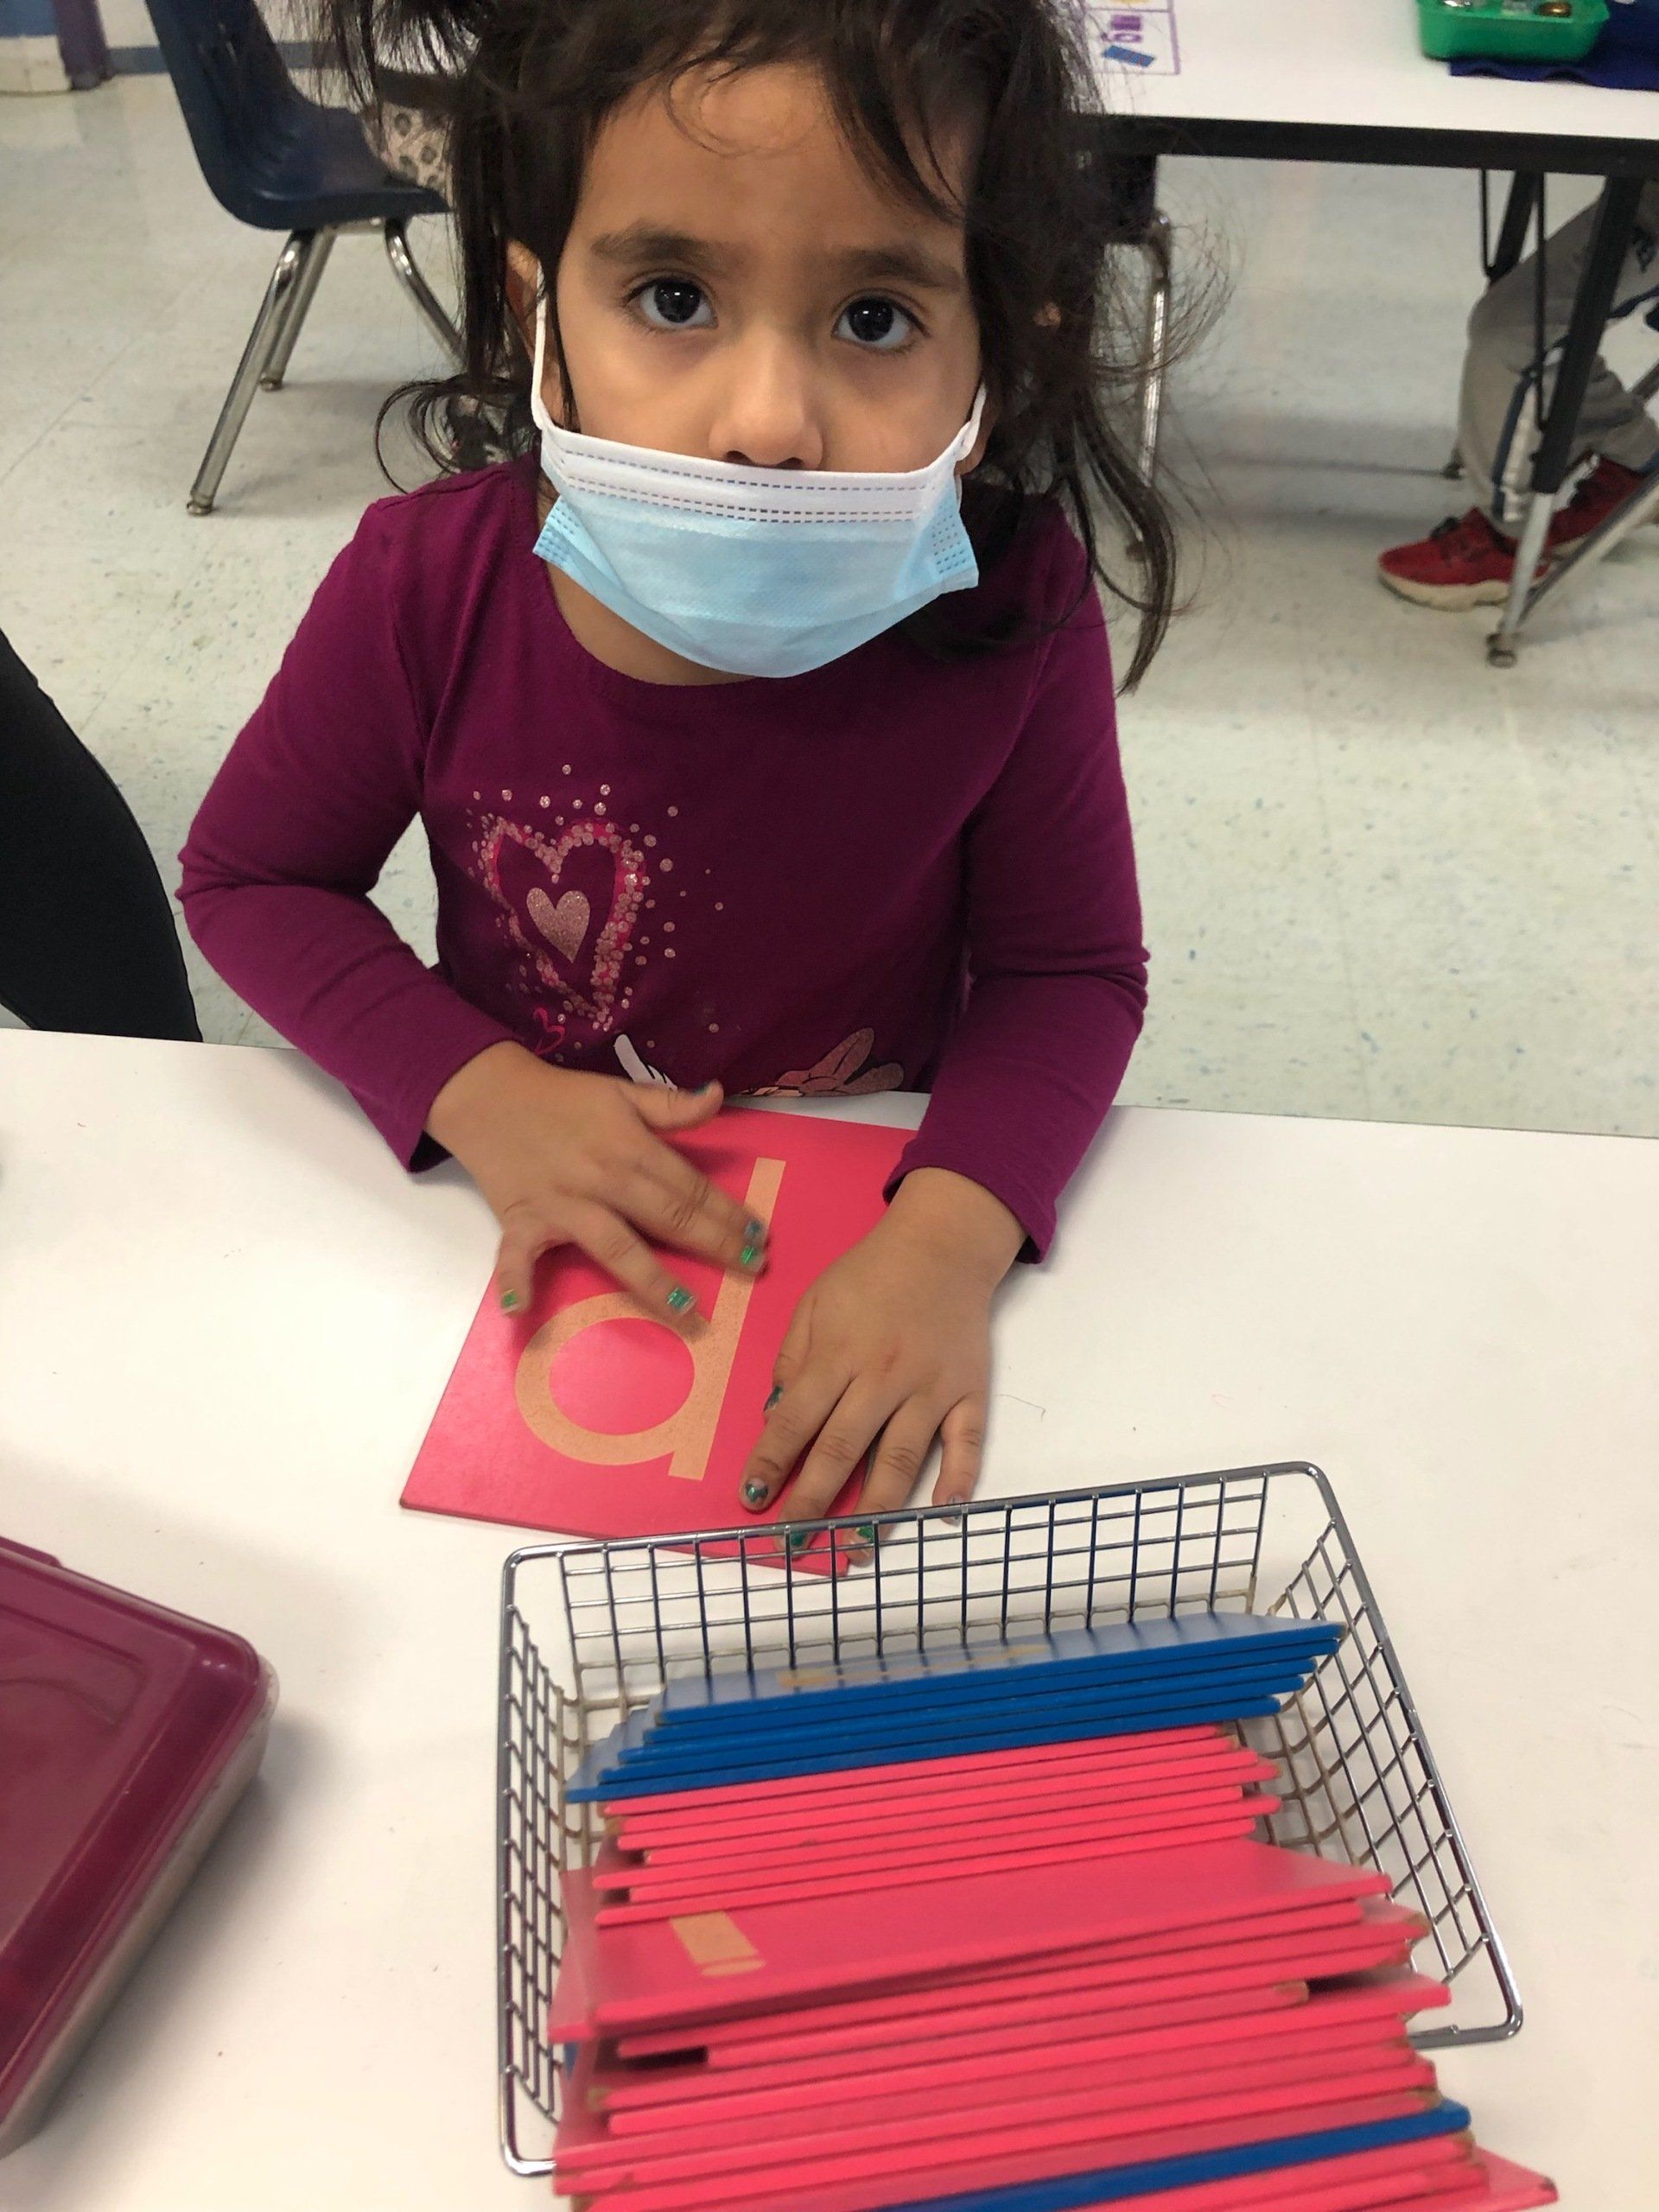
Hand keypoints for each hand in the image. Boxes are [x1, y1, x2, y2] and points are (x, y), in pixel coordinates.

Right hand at [426, 1043, 765, 1327]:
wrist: (489, 1093)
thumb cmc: (562, 1098)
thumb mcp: (622, 1092)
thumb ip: (671, 1105)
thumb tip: (718, 1096)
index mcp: (630, 1147)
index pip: (689, 1186)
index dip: (727, 1211)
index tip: (758, 1235)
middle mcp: (603, 1179)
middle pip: (667, 1218)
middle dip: (714, 1245)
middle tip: (751, 1270)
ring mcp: (562, 1205)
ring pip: (614, 1246)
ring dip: (651, 1280)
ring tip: (687, 1311)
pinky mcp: (521, 1220)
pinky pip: (516, 1255)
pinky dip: (515, 1281)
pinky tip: (522, 1310)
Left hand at [737, 1170, 1023, 1548]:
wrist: (942, 1244)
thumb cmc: (869, 1275)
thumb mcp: (814, 1303)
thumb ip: (792, 1358)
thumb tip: (775, 1418)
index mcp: (838, 1354)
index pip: (796, 1418)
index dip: (771, 1462)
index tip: (752, 1499)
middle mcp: (883, 1375)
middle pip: (843, 1448)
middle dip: (814, 1499)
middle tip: (796, 1543)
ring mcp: (931, 1386)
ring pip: (901, 1457)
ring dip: (877, 1509)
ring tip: (857, 1548)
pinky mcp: (970, 1391)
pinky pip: (967, 1442)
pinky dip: (958, 1478)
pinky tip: (941, 1512)